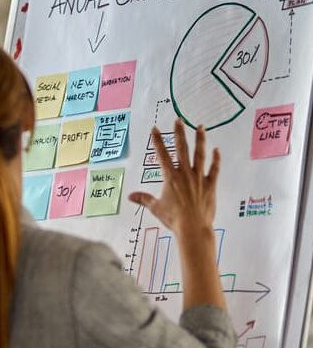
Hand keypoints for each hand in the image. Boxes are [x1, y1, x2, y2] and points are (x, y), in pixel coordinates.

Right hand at [128, 119, 219, 241]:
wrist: (193, 227)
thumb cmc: (173, 218)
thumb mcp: (156, 208)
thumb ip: (144, 199)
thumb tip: (130, 196)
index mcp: (170, 177)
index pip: (162, 155)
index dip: (157, 141)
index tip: (155, 129)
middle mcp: (185, 174)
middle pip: (182, 149)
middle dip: (179, 134)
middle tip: (179, 120)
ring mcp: (199, 178)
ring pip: (200, 155)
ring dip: (200, 140)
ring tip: (200, 127)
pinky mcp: (210, 185)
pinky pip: (214, 169)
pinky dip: (216, 159)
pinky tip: (217, 150)